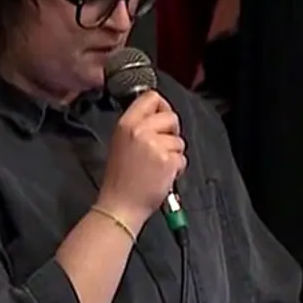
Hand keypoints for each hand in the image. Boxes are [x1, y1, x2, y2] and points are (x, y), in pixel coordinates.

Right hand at [98, 91, 187, 222]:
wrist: (121, 205)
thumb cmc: (121, 179)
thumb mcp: (120, 143)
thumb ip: (138, 126)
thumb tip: (158, 115)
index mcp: (126, 124)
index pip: (150, 97)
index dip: (162, 106)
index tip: (163, 116)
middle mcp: (140, 131)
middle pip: (171, 116)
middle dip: (172, 132)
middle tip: (162, 147)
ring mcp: (155, 146)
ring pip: (179, 140)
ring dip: (174, 153)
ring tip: (158, 166)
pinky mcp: (168, 161)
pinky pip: (182, 158)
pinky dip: (177, 168)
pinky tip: (163, 176)